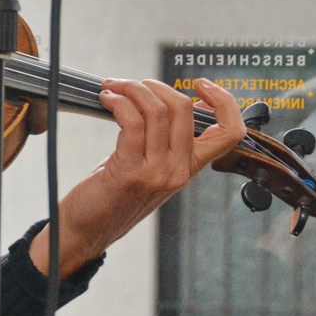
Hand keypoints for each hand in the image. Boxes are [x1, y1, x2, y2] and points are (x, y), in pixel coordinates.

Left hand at [30, 77, 244, 276]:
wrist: (86, 231)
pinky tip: (107, 100)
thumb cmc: (111, 196)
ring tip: (112, 88)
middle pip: (184, 109)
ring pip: (157, 111)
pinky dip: (118, 102)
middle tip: (130, 83)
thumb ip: (162, 141)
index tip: (202, 85)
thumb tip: (163, 100)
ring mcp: (157, 173)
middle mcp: (178, 171)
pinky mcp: (130, 173)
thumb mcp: (148, 168)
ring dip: (131, 89)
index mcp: (189, 168)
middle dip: (154, 86)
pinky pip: (132, 122)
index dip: (225, 102)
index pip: (229, 133)